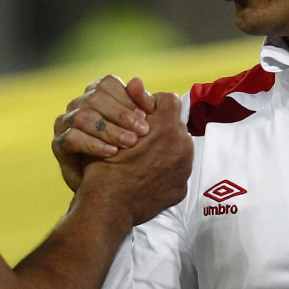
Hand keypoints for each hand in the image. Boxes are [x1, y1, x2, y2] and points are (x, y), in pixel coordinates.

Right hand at [52, 75, 154, 191]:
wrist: (107, 189)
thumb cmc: (126, 154)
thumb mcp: (136, 129)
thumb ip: (139, 106)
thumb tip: (138, 81)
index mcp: (97, 96)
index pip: (108, 84)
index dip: (128, 97)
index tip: (147, 115)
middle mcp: (78, 105)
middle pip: (95, 97)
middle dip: (121, 114)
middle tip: (143, 132)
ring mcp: (65, 124)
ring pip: (83, 116)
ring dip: (110, 130)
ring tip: (131, 144)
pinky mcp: (58, 144)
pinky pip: (72, 138)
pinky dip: (94, 145)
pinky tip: (113, 153)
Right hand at [77, 92, 192, 226]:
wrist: (107, 207)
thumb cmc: (104, 165)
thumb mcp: (112, 127)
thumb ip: (131, 103)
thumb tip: (137, 80)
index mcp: (167, 128)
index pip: (168, 100)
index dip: (151, 105)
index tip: (138, 115)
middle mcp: (182, 146)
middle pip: (175, 124)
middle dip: (160, 127)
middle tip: (139, 137)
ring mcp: (184, 169)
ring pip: (178, 146)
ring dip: (164, 147)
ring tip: (142, 156)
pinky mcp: (181, 188)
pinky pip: (177, 169)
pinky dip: (165, 169)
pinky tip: (146, 173)